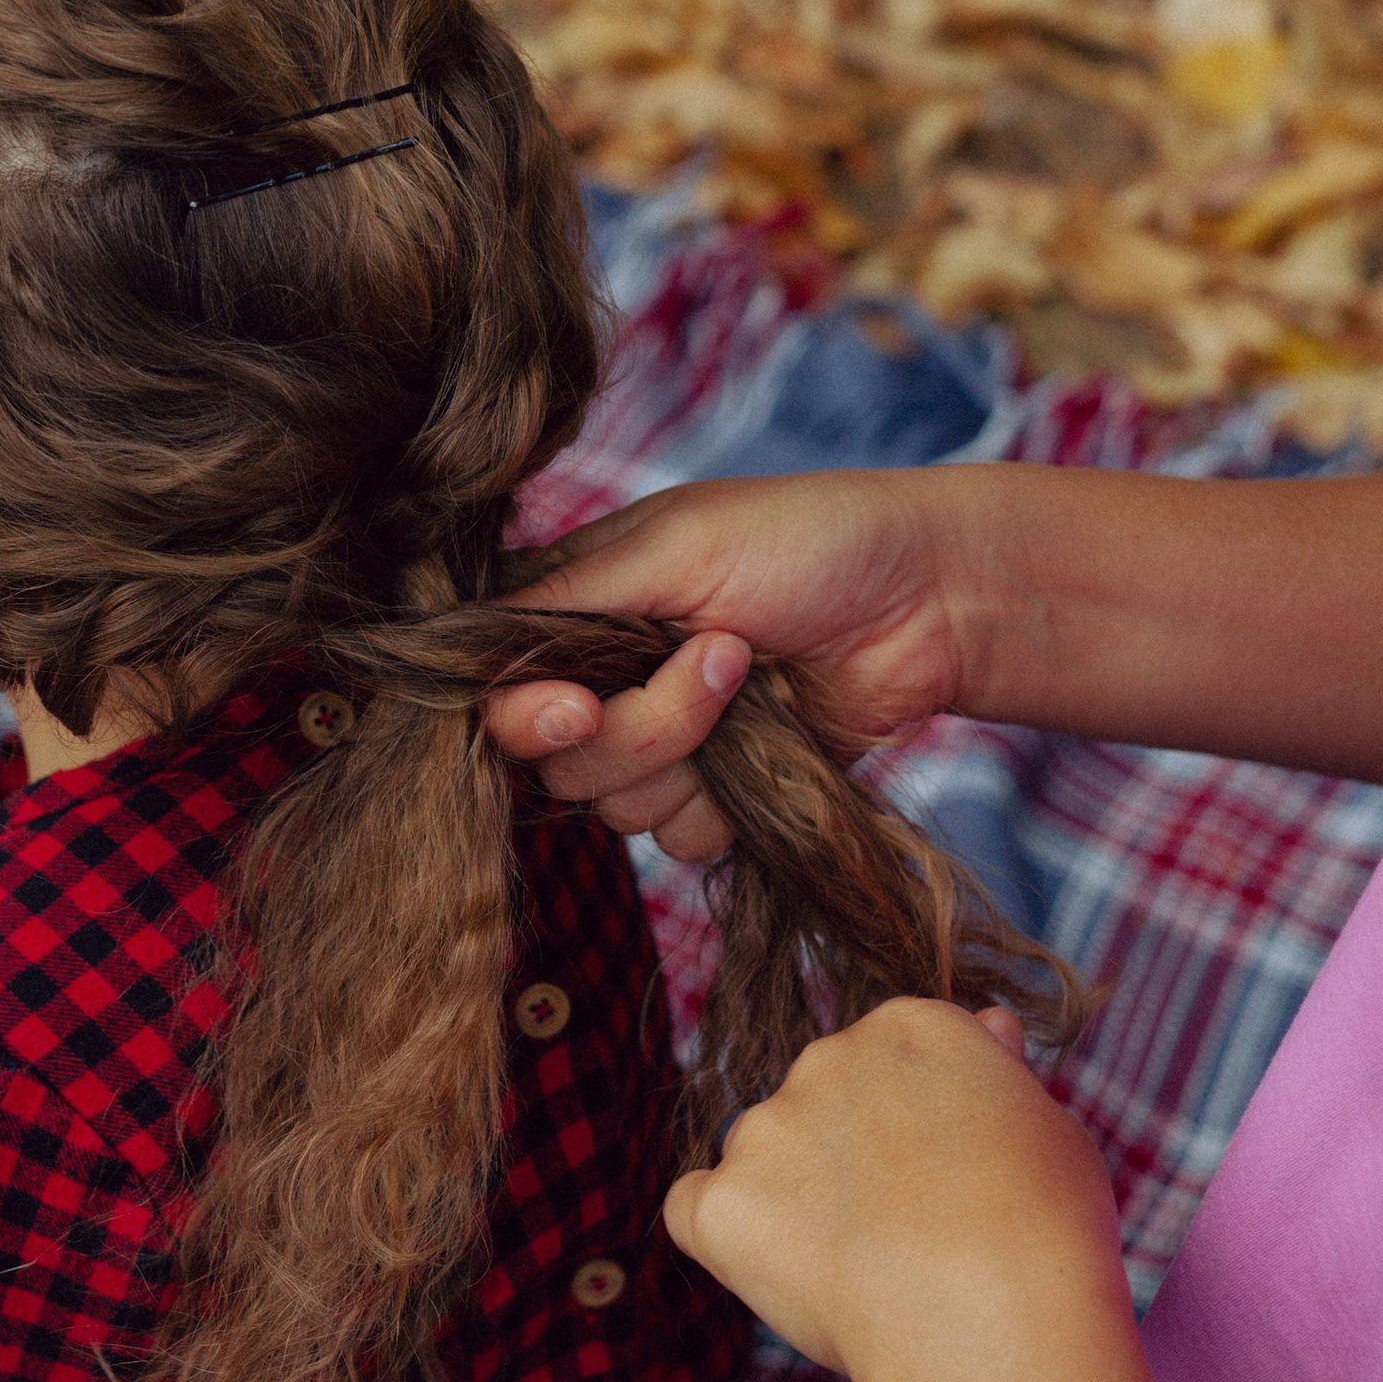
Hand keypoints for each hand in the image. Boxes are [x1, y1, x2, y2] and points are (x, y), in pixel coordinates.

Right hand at [485, 470, 970, 861]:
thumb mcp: (677, 545)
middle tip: (720, 657)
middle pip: (557, 761)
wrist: (928, 599)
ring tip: (755, 684)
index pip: (494, 686)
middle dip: (641, 727)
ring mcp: (662, 739)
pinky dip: (728, 804)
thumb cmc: (807, 541)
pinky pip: (680, 840)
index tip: (578, 707)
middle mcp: (604, 679)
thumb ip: (566, 600)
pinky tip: (772, 743)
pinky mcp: (719, 792)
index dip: (524, 713)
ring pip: (616, 809)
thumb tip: (454, 642)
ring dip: (691, 758)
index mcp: (575, 607)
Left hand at [663, 999, 1125, 1381]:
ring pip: (763, 1158)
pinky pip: (696, 1211)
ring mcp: (765, 1128)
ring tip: (866, 1272)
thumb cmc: (1048, 1236)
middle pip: (822, 1102)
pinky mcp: (720, 1203)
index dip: (920, 1130)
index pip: (894, 1062)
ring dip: (796, 1201)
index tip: (951, 1182)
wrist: (994, 1323)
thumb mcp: (1053, 1130)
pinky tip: (790, 1276)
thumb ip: (999, 1078)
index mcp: (911, 1026)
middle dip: (852, 1160)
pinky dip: (729, 1242)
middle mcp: (827, 1057)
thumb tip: (988, 1028)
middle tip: (909, 1235)